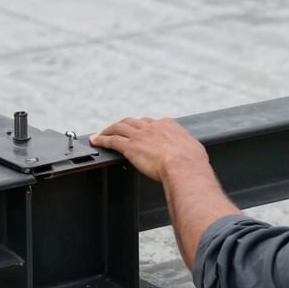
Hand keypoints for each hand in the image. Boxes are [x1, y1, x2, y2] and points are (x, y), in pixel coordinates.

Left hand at [90, 117, 208, 183]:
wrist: (183, 166)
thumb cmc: (192, 162)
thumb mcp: (193, 148)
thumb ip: (187, 147)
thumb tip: (190, 152)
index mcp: (168, 125)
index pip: (151, 122)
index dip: (143, 127)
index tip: (140, 131)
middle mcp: (152, 127)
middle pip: (132, 122)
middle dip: (123, 125)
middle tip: (116, 129)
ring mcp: (140, 135)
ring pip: (119, 128)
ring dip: (108, 130)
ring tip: (100, 134)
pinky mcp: (130, 146)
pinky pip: (112, 141)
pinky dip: (102, 140)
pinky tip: (96, 141)